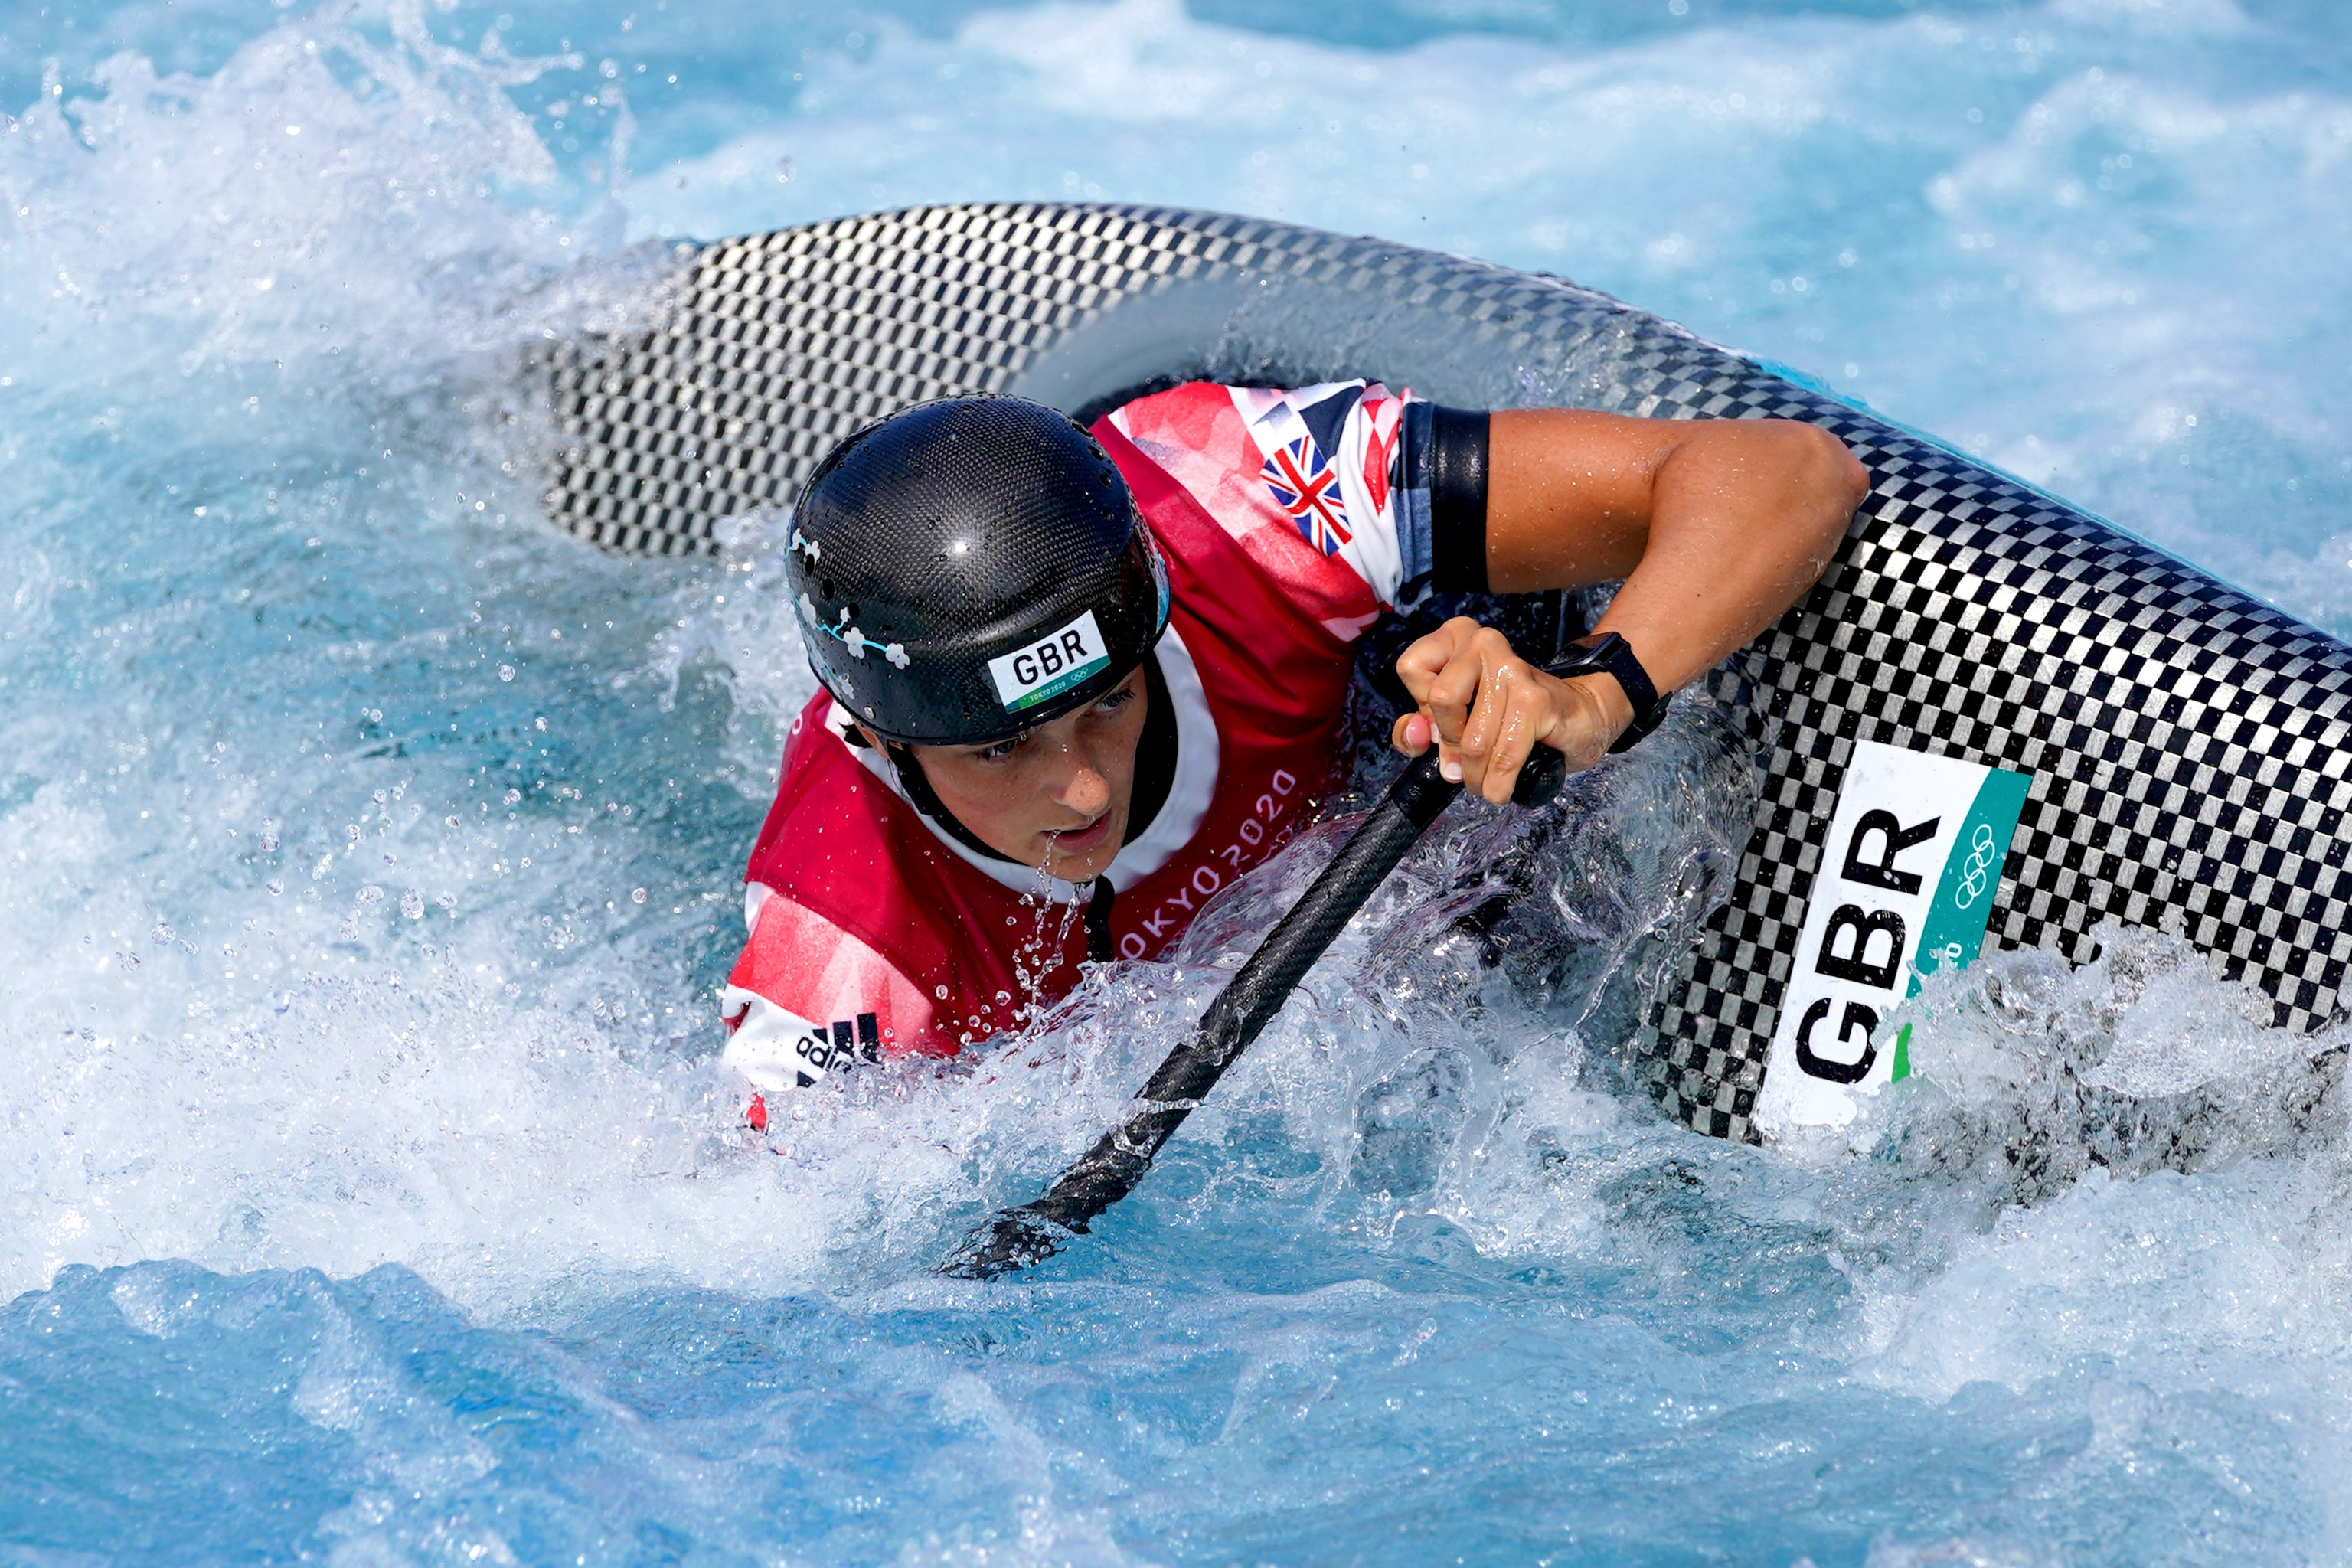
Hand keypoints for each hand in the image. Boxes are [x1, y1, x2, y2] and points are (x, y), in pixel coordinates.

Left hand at [1388, 617, 1632, 803]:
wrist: (1579, 715)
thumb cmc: (1510, 716)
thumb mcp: (1453, 718)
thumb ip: (1419, 727)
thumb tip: (1417, 736)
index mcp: (1457, 637)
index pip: (1411, 666)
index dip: (1422, 707)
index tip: (1443, 724)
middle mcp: (1483, 642)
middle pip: (1441, 700)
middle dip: (1450, 745)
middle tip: (1461, 763)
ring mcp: (1511, 669)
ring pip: (1471, 739)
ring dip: (1475, 775)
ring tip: (1483, 781)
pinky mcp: (1535, 699)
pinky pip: (1503, 755)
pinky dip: (1498, 782)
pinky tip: (1501, 789)